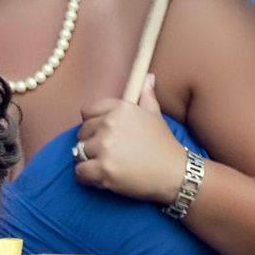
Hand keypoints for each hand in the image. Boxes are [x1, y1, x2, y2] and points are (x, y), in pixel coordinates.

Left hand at [74, 75, 187, 203]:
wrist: (175, 173)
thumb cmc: (164, 145)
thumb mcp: (155, 115)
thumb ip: (146, 96)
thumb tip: (148, 77)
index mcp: (120, 109)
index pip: (87, 111)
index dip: (93, 124)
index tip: (104, 134)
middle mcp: (110, 124)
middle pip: (82, 132)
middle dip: (91, 143)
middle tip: (110, 152)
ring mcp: (105, 147)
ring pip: (78, 152)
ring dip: (88, 160)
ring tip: (108, 164)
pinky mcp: (103, 168)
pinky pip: (80, 171)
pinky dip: (87, 176)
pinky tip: (102, 177)